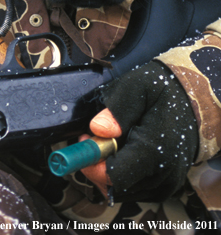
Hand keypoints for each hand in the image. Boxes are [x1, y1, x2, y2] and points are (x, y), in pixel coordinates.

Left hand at [80, 62, 197, 202]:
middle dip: (96, 164)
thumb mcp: (138, 87)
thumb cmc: (162, 91)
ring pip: (121, 190)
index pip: (114, 176)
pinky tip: (121, 151)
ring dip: (107, 169)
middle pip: (114, 186)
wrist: (192, 103)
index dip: (92, 163)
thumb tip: (98, 129)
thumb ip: (118, 108)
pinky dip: (120, 174)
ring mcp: (165, 184)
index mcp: (155, 150)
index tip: (84, 140)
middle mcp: (163, 174)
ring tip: (107, 141)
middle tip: (91, 137)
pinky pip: (132, 189)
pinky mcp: (163, 187)